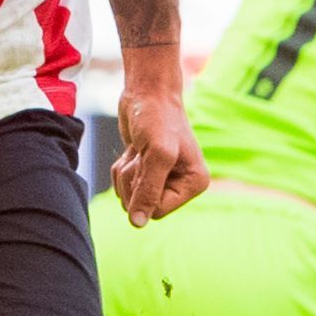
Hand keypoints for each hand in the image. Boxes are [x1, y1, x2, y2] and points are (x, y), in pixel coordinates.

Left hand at [108, 77, 209, 225]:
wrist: (147, 92)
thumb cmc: (157, 118)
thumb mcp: (157, 154)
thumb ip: (148, 190)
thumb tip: (137, 223)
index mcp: (194, 184)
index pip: (158, 212)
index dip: (143, 193)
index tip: (146, 166)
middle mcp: (181, 184)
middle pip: (142, 207)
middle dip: (133, 182)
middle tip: (141, 155)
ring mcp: (162, 179)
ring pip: (130, 197)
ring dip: (126, 173)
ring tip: (138, 150)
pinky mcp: (145, 171)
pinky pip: (123, 185)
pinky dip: (121, 167)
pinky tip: (133, 150)